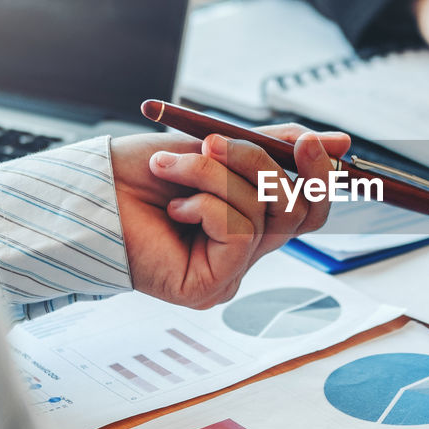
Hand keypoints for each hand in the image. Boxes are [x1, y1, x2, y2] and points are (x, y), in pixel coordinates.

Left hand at [111, 124, 351, 307]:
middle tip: (215, 140)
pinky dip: (208, 205)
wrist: (87, 190)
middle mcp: (245, 252)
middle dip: (257, 164)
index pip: (308, 207)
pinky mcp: (209, 288)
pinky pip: (240, 234)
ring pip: (264, 214)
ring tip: (170, 168)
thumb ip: (274, 147)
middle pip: (297, 210)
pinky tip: (174, 206)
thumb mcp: (217, 147)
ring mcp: (229, 274)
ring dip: (214, 176)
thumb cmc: (139, 173)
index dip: (319, 175)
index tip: (310, 142)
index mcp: (251, 222)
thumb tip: (340, 142)